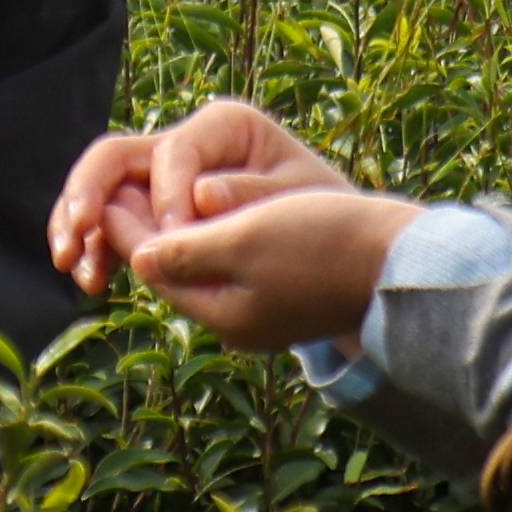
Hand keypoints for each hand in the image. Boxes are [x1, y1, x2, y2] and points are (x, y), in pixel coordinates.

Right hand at [50, 99, 354, 294]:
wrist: (335, 243)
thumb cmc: (322, 212)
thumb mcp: (302, 199)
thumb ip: (254, 196)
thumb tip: (202, 197)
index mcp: (224, 126)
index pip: (175, 152)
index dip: (167, 195)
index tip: (177, 239)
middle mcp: (185, 144)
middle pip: (116, 157)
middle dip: (89, 193)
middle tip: (78, 234)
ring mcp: (162, 180)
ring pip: (102, 191)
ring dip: (79, 227)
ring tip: (73, 267)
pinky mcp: (153, 215)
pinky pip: (112, 227)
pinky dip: (97, 250)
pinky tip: (91, 282)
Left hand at [123, 189, 421, 351]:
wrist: (403, 263)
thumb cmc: (325, 243)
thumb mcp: (247, 239)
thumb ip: (189, 251)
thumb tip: (138, 260)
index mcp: (222, 313)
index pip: (156, 268)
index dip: (128, 227)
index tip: (108, 190)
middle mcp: (240, 321)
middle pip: (178, 274)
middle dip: (151, 235)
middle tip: (125, 190)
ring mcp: (268, 314)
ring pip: (209, 271)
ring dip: (186, 236)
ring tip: (164, 197)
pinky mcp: (292, 298)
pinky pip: (239, 269)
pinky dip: (220, 240)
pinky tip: (222, 213)